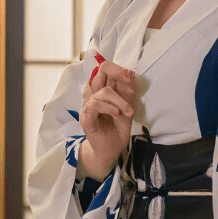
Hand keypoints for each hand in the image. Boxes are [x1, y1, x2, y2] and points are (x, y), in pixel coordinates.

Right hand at [79, 60, 135, 180]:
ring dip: (119, 101)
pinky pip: (95, 105)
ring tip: (127, 112)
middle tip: (129, 83)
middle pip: (101, 71)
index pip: (105, 69)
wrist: (111, 150)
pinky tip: (117, 114)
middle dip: (118, 73)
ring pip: (102, 91)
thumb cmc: (117, 129)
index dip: (118, 69)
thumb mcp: (127, 108)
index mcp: (102, 90)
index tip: (130, 77)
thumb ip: (127, 93)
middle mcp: (93, 95)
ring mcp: (88, 106)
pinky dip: (109, 107)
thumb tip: (131, 75)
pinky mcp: (86, 118)